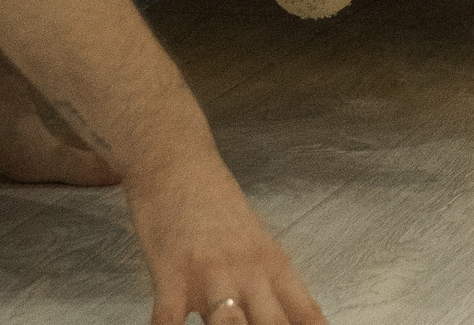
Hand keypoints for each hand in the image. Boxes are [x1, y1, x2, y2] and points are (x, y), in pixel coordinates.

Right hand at [127, 155, 325, 324]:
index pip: (305, 313)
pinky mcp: (171, 273)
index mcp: (274, 265)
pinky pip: (168, 319)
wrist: (176, 163)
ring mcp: (210, 273)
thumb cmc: (215, 204)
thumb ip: (271, 283)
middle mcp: (248, 272)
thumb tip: (291, 318)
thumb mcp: (256, 240)